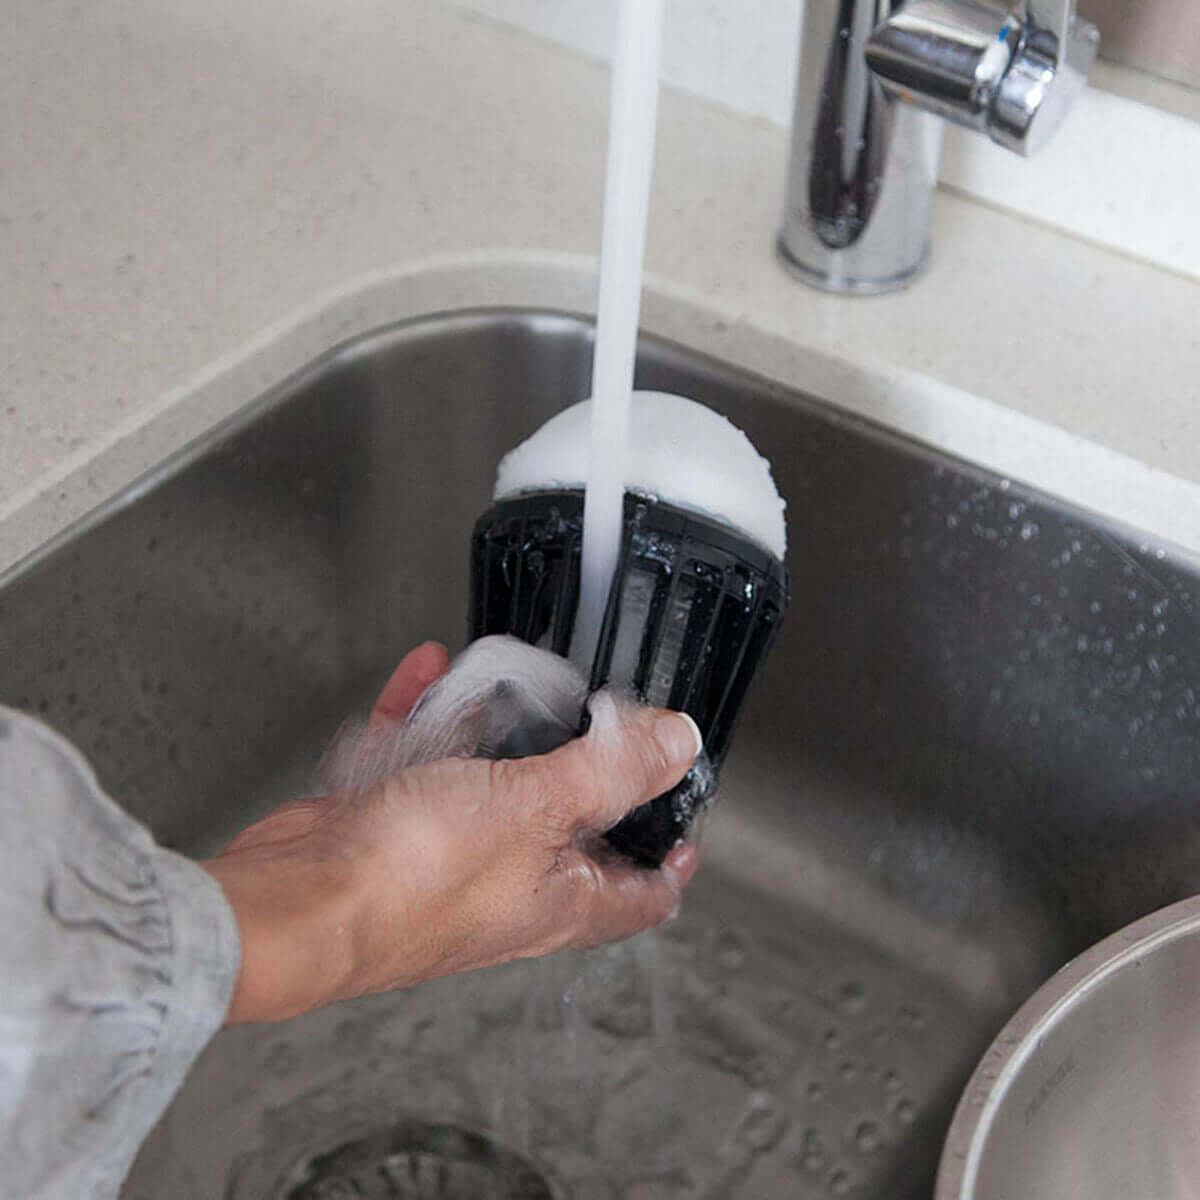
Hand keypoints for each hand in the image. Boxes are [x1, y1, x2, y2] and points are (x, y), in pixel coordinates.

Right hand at [201, 643, 701, 1023]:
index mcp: (561, 900)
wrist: (298, 902)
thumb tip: (679, 745)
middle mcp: (508, 885)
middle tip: (593, 717)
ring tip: (510, 681)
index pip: (641, 893)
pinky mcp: (393, 828)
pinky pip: (421, 759)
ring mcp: (448, 855)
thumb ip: (612, 771)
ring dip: (499, 727)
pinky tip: (426, 674)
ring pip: (489, 782)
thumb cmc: (411, 882)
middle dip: (580, 765)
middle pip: (566, 824)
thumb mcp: (537, 807)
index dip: (673, 856)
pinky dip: (427, 713)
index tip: (686, 815)